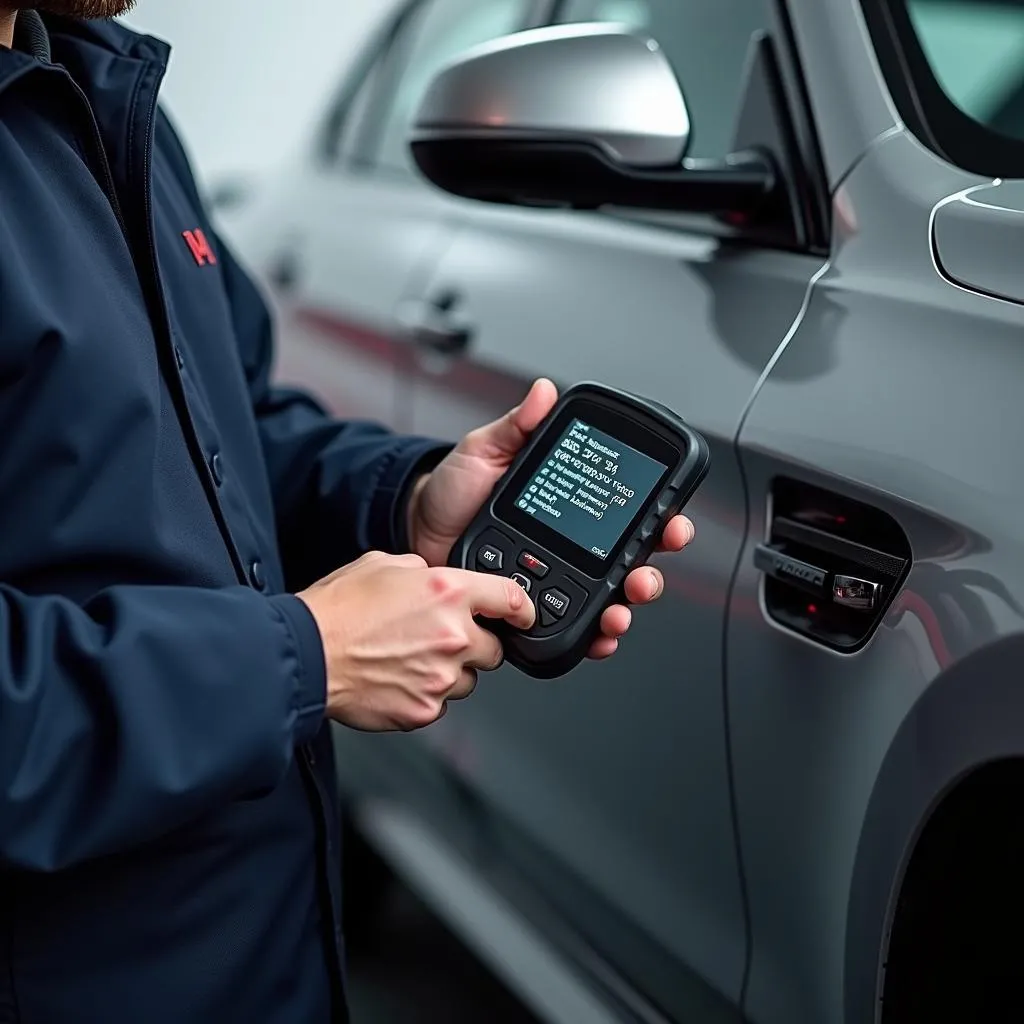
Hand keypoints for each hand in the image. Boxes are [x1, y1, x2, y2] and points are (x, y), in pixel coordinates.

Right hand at [296, 551, 534, 731]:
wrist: (306, 654)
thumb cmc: (338, 609)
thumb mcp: (384, 564)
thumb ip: (424, 572)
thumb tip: (437, 580)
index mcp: (447, 592)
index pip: (511, 599)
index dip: (524, 609)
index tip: (525, 616)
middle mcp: (453, 635)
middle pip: (494, 649)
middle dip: (474, 644)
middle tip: (438, 638)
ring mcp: (441, 677)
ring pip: (467, 680)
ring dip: (449, 671)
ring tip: (409, 659)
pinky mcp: (424, 709)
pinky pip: (441, 703)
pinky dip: (425, 694)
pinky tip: (398, 678)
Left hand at [407, 379, 695, 659]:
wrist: (419, 527)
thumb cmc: (455, 489)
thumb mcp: (486, 450)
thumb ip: (518, 426)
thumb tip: (544, 393)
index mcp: (574, 504)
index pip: (629, 512)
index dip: (661, 517)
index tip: (671, 520)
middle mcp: (574, 543)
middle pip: (632, 562)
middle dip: (649, 572)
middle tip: (643, 575)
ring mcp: (558, 577)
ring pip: (610, 599)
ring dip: (626, 608)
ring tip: (620, 611)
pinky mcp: (536, 607)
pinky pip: (573, 624)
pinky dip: (592, 636)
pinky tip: (598, 636)